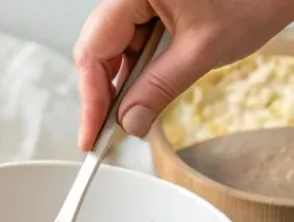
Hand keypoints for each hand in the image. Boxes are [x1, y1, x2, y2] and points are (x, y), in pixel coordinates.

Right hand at [74, 0, 293, 149]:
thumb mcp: (202, 50)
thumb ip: (157, 90)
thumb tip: (127, 123)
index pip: (94, 49)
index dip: (91, 99)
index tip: (91, 136)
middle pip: (99, 46)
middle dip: (104, 92)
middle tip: (106, 133)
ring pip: (115, 45)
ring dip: (123, 81)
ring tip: (131, 112)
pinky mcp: (157, 0)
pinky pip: (134, 37)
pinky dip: (138, 66)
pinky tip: (144, 88)